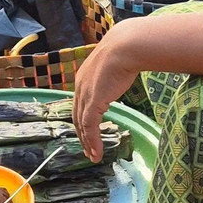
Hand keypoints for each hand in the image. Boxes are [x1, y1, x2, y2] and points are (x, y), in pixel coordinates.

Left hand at [72, 22, 142, 162]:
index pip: (79, 105)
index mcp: (83, 79)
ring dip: (87, 143)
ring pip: (82, 125)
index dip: (82, 121)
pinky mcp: (93, 102)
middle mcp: (80, 88)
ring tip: (93, 156)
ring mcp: (85, 95)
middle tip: (88, 150)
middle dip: (82, 136)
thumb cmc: (125, 51)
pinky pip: (90, 127)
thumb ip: (112, 74)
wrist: (125, 47)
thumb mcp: (114, 64)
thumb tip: (121, 74)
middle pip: (77, 118)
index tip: (87, 132)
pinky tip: (97, 153)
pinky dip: (93, 142)